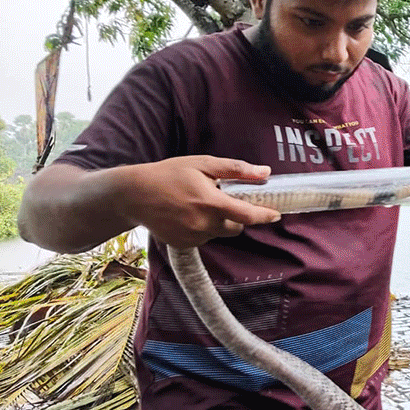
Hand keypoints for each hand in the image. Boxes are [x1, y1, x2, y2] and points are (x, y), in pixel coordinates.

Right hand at [121, 155, 281, 247]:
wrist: (134, 195)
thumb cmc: (169, 174)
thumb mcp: (203, 164)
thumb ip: (236, 169)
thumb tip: (265, 172)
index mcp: (211, 203)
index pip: (248, 215)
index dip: (265, 216)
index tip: (276, 214)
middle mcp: (203, 224)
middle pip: (236, 228)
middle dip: (237, 217)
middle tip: (225, 201)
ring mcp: (193, 237)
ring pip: (220, 234)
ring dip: (219, 223)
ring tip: (200, 205)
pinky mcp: (183, 245)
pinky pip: (204, 239)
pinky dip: (203, 229)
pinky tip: (188, 215)